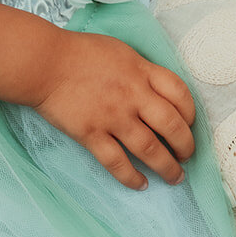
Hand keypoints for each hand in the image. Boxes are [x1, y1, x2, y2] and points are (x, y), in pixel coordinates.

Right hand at [34, 31, 195, 188]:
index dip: (191, 113)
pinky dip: (131, 177)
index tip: (189, 124)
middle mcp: (133, 95)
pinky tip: (141, 185)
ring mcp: (113, 117)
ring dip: (167, 167)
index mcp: (141, 71)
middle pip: (172, 126)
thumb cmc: (80, 53)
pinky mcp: (91, 134)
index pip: (180, 94)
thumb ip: (142, 70)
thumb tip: (158, 91)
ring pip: (150, 149)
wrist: (44, 63)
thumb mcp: (121, 51)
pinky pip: (117, 162)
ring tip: (175, 178)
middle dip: (185, 146)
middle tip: (187, 157)